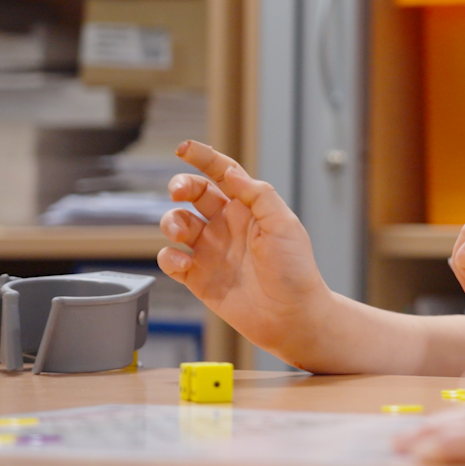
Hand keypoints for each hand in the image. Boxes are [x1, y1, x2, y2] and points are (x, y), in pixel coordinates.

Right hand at [158, 140, 330, 365]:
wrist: (292, 316)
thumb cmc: (295, 270)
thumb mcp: (283, 224)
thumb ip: (257, 195)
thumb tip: (231, 172)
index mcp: (248, 209)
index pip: (222, 174)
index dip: (202, 158)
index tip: (183, 149)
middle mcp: (226, 226)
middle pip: (194, 194)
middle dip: (181, 186)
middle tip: (178, 192)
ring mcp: (211, 251)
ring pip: (177, 224)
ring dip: (171, 221)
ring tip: (181, 231)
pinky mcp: (199, 278)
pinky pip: (172, 260)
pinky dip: (169, 257)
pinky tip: (183, 262)